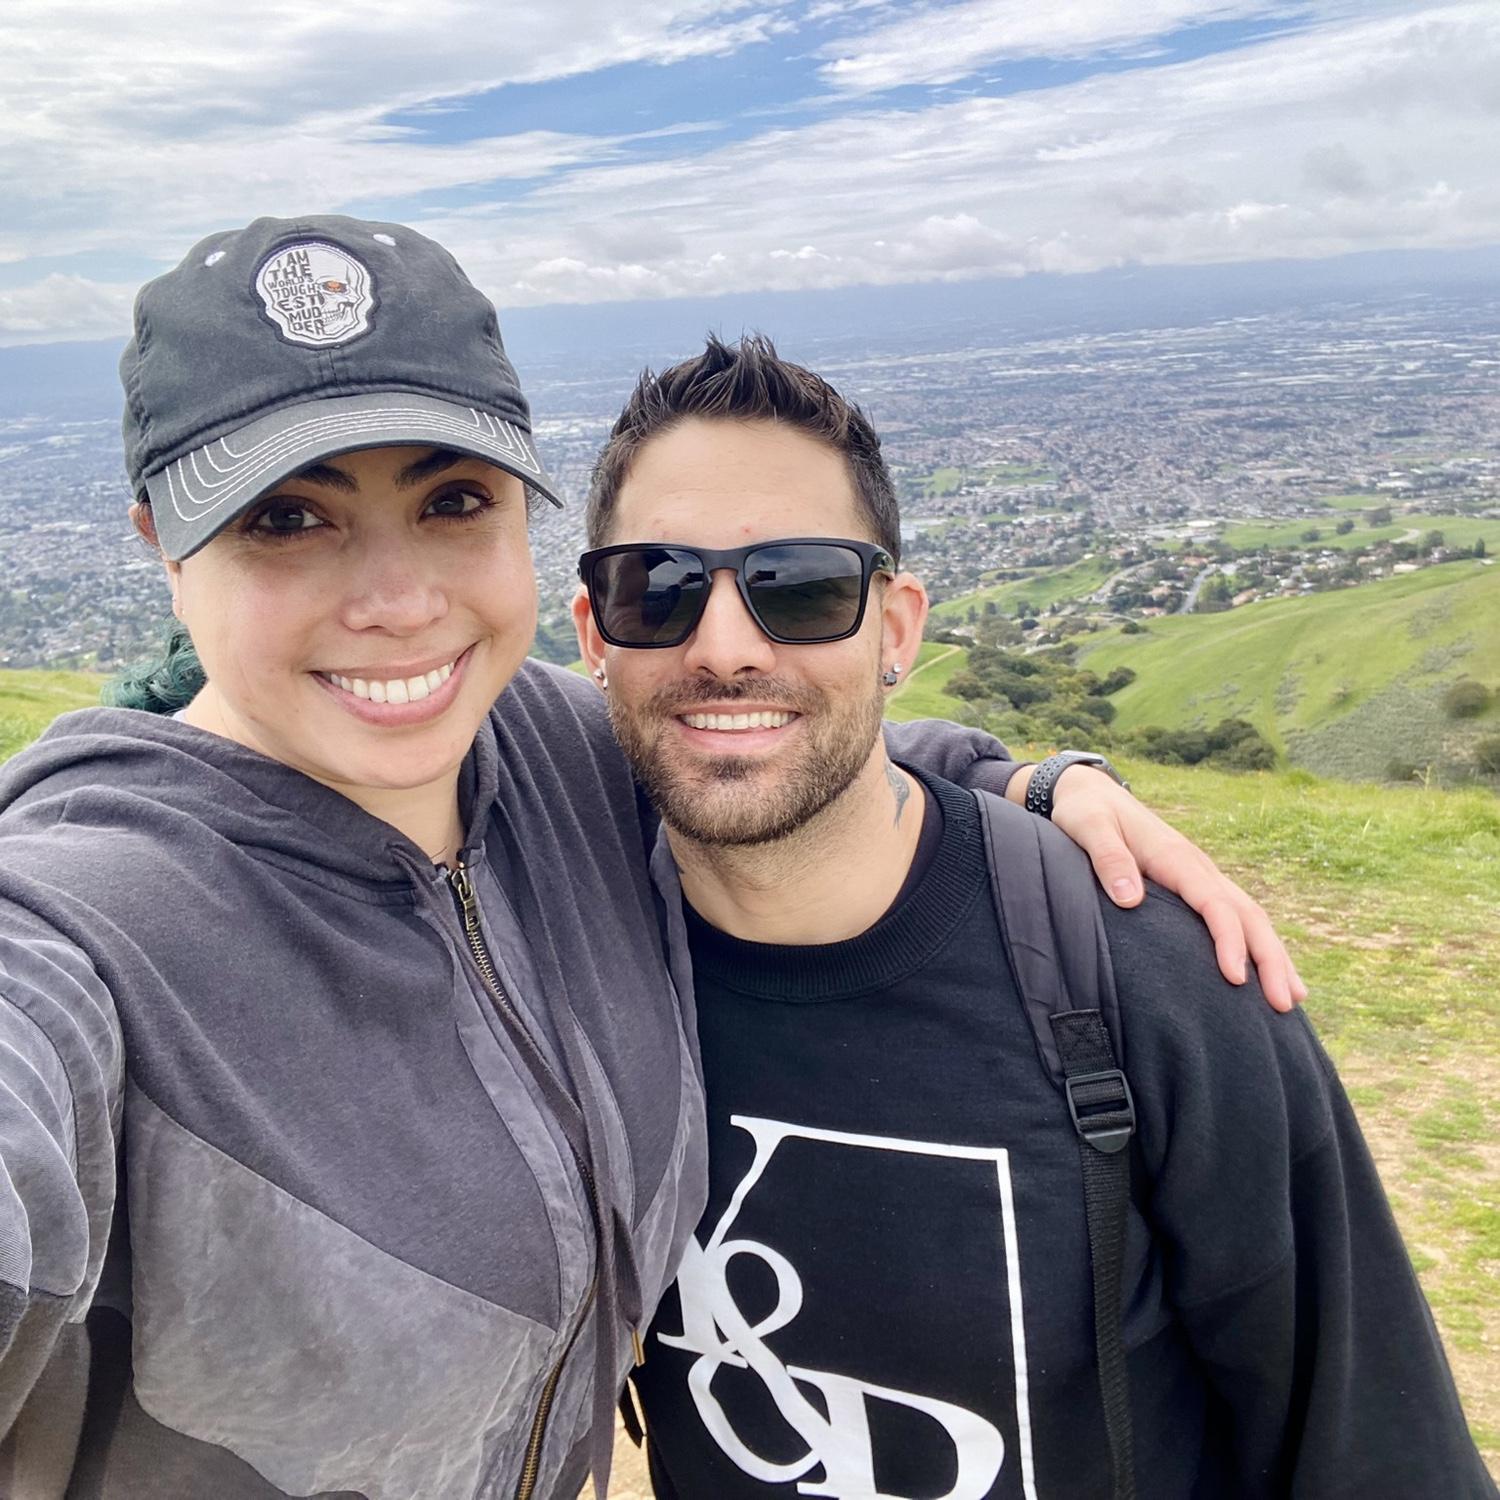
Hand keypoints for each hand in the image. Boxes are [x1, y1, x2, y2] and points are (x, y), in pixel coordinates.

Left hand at [1006, 764, 1306, 1011]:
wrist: (1090, 791)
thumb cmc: (1085, 813)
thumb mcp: (1088, 828)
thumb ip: (1108, 859)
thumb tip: (1130, 899)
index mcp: (1175, 857)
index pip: (1214, 903)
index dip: (1229, 940)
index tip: (1236, 978)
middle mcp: (1198, 867)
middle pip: (1247, 913)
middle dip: (1270, 958)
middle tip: (1286, 1004)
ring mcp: (1200, 876)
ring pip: (1250, 916)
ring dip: (1274, 955)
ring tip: (1294, 999)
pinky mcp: (1194, 885)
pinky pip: (1235, 915)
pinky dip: (1256, 944)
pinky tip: (1264, 974)